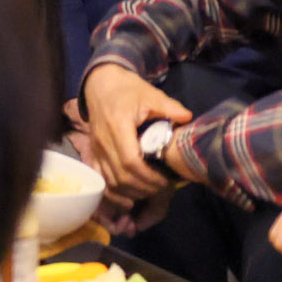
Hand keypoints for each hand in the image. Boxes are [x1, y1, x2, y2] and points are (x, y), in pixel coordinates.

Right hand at [79, 61, 189, 199]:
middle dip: (145, 187)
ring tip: (152, 190)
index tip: (166, 180)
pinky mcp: (93, 154)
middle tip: (164, 187)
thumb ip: (169, 107)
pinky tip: (130, 196)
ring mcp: (96, 149)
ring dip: (132, 191)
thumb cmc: (126, 89)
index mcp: (118, 127)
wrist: (100, 84)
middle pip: (121, 176)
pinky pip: (102, 179)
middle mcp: (103, 142)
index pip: (130, 161)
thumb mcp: (150, 94)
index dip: (149, 176)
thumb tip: (188, 119)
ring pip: (111, 182)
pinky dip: (115, 192)